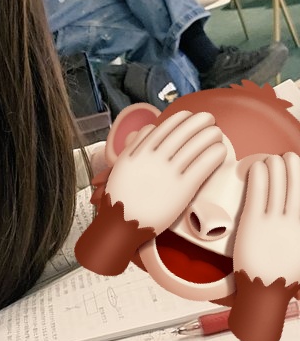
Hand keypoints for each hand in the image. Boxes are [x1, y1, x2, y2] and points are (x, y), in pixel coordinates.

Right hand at [104, 110, 225, 231]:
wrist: (122, 224)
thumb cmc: (121, 197)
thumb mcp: (122, 165)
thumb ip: (136, 145)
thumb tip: (150, 128)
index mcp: (141, 151)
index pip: (166, 127)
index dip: (182, 119)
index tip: (190, 116)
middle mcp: (155, 158)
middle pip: (183, 133)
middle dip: (200, 122)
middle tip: (210, 119)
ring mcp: (169, 173)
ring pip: (195, 146)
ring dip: (209, 136)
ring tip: (217, 134)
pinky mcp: (182, 189)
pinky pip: (202, 166)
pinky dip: (213, 155)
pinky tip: (220, 151)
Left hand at [233, 153, 299, 285]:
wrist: (264, 292)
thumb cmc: (285, 275)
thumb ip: (297, 228)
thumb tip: (293, 214)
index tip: (298, 165)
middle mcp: (293, 222)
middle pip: (294, 185)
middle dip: (291, 166)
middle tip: (286, 157)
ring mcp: (273, 222)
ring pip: (276, 185)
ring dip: (275, 167)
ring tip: (272, 159)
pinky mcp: (252, 224)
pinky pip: (257, 194)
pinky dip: (258, 177)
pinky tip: (257, 167)